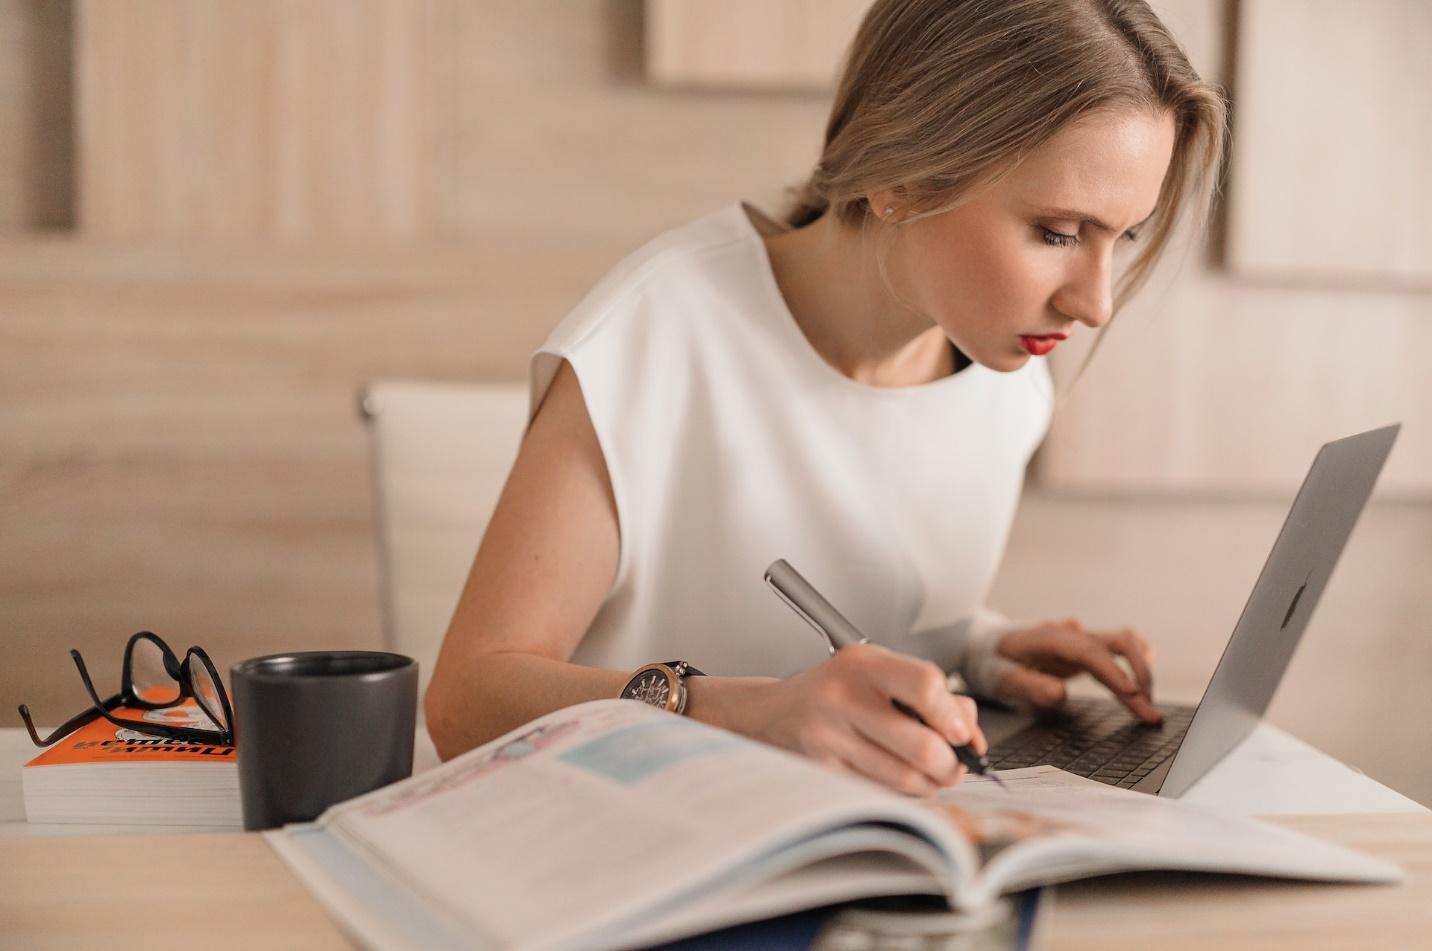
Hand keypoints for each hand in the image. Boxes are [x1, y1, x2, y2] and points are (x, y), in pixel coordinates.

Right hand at [728, 643, 986, 796]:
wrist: (768, 714)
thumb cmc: (833, 692)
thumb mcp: (876, 674)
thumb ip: (928, 693)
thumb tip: (970, 727)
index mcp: (862, 664)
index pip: (925, 685)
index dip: (954, 716)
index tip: (962, 733)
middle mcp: (842, 697)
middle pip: (921, 744)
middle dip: (950, 764)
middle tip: (954, 766)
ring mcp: (828, 738)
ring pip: (904, 778)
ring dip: (930, 785)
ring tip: (930, 776)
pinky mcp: (821, 771)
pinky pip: (879, 792)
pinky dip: (901, 794)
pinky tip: (899, 781)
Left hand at [992, 619, 1161, 722]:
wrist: (985, 644)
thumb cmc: (992, 662)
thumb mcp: (1000, 678)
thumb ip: (1028, 686)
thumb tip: (1060, 694)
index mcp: (1052, 639)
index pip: (1091, 653)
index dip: (1115, 672)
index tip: (1134, 694)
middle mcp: (1073, 634)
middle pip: (1120, 642)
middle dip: (1140, 675)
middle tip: (1150, 712)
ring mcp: (1082, 640)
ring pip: (1125, 644)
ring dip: (1142, 672)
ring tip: (1149, 707)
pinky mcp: (1087, 650)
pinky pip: (1120, 651)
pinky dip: (1136, 666)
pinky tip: (1143, 686)